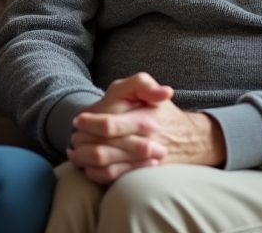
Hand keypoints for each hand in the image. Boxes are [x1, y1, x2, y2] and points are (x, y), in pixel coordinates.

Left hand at [67, 72, 225, 184]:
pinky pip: (110, 178)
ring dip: (83, 159)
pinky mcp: (138, 175)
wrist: (186, 139)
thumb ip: (144, 84)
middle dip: (82, 142)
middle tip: (75, 136)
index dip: (89, 123)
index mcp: (143, 122)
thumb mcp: (147, 88)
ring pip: (103, 166)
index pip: (109, 126)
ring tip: (75, 150)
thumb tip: (165, 92)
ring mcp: (140, 164)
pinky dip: (93, 172)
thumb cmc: (157, 110)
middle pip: (102, 150)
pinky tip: (86, 163)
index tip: (78, 120)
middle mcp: (144, 145)